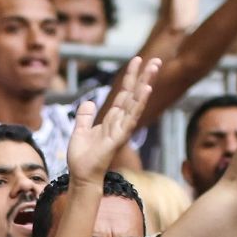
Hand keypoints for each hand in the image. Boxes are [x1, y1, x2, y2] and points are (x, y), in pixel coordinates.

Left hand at [65, 56, 154, 181]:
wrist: (81, 176)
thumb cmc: (82, 158)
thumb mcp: (79, 131)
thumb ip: (85, 116)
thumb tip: (88, 102)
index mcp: (112, 119)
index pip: (124, 93)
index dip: (130, 77)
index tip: (136, 60)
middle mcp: (120, 121)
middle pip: (134, 94)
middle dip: (144, 76)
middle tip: (156, 60)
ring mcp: (122, 128)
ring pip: (136, 102)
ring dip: (146, 83)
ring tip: (154, 68)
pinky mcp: (120, 136)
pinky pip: (131, 117)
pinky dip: (139, 103)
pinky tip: (146, 89)